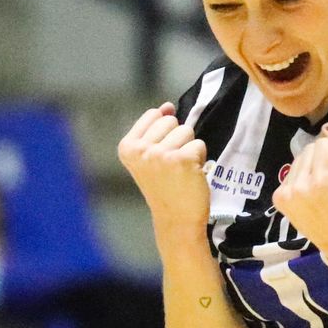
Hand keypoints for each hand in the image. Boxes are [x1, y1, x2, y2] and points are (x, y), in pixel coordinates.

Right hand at [118, 103, 210, 235]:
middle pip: (171, 121)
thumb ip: (155, 128)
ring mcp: (160, 154)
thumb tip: (167, 106)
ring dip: (189, 148)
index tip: (160, 157)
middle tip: (173, 166)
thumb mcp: (149, 156)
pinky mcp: (182, 159)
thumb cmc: (165, 188)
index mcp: (127, 147)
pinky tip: (190, 175)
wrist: (176, 220)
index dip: (163, 133)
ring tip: (182, 170)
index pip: (153, 115)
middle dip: (177, 139)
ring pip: (187, 130)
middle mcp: (141, 150)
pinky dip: (200, 159)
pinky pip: (199, 144)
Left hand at [272, 128, 327, 259]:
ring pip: (299, 159)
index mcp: (320, 181)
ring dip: (312, 167)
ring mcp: (285, 194)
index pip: (324, 144)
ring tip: (324, 188)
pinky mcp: (278, 199)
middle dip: (324, 159)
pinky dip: (302, 178)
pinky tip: (313, 194)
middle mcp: (298, 187)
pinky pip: (291, 174)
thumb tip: (327, 129)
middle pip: (309, 149)